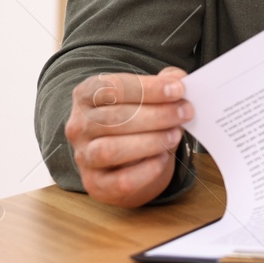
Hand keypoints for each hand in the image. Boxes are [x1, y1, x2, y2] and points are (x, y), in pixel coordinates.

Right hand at [63, 67, 190, 206]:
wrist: (129, 162)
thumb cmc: (139, 120)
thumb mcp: (149, 96)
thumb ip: (164, 83)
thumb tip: (178, 79)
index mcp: (86, 96)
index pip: (111, 87)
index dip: (147, 88)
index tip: (178, 89)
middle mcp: (79, 126)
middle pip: (114, 118)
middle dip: (156, 115)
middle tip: (185, 112)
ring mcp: (83, 157)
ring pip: (110, 150)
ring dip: (150, 141)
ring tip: (175, 134)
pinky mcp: (96, 184)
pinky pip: (121, 180)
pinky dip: (147, 169)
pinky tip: (163, 158)